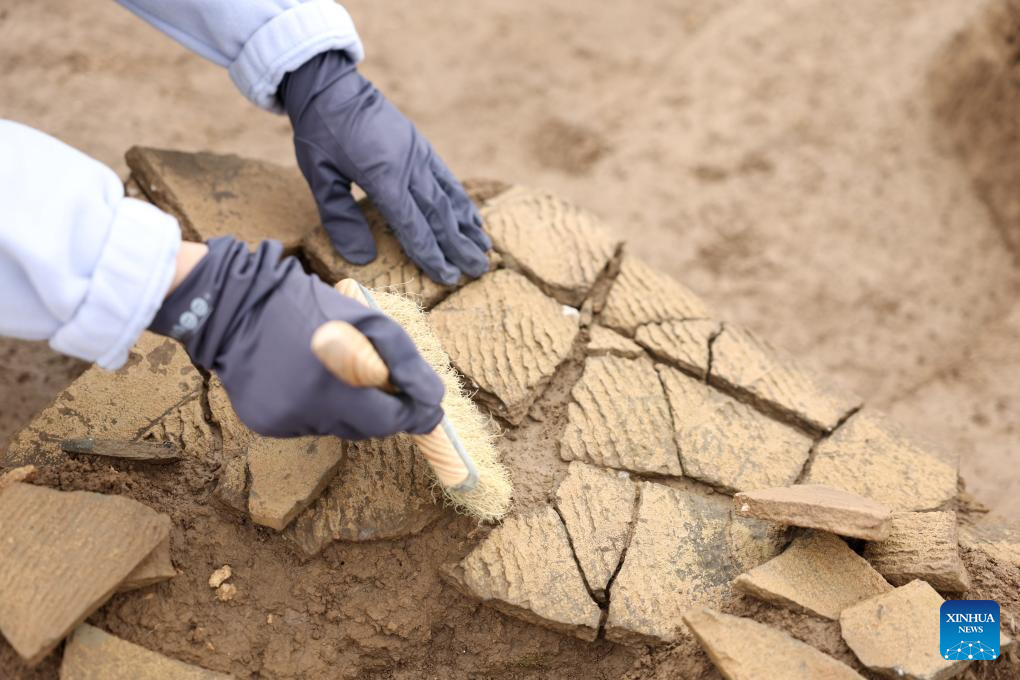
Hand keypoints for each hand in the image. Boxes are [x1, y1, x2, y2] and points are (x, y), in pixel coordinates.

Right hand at [149, 237, 443, 438]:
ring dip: (347, 407)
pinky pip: (307, 424)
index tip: (426, 407)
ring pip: (337, 427)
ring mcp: (284, 422)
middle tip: (377, 378)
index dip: (413, 415)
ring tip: (333, 370)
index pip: (391, 421)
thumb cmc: (309, 307)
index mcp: (336, 385)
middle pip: (366, 429)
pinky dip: (315, 407)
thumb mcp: (368, 321)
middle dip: (380, 409)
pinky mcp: (265, 422)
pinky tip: (302, 378)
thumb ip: (404, 361)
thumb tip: (434, 399)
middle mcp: (308, 413)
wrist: (234, 305)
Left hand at [279, 50, 490, 285]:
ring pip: (449, 198)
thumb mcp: (319, 176)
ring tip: (485, 250)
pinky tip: (473, 218)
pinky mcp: (422, 147)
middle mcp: (409, 167)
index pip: (413, 226)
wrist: (332, 85)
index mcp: (382, 177)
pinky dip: (462, 201)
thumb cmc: (320, 132)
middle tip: (477, 272)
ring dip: (468, 227)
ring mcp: (419, 155)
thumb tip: (361, 258)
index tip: (447, 277)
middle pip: (439, 216)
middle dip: (459, 247)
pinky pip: (447, 179)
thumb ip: (340, 218)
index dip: (431, 255)